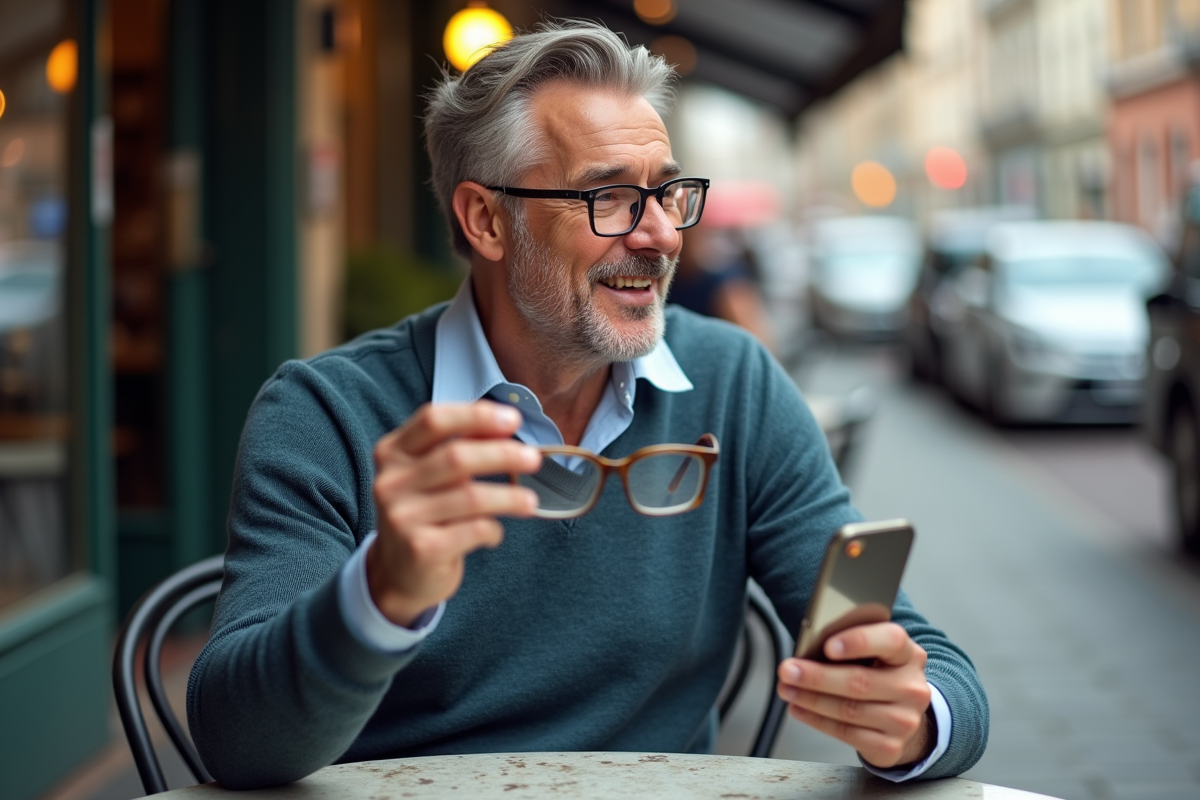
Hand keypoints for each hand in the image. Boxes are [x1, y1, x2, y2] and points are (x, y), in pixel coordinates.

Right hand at [366, 401, 541, 626]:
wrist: (398, 575)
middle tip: (534, 460)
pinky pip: (474, 529)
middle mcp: (391, 481)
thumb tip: (506, 424)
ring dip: (509, 497)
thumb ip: (459, 447)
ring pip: (471, 496)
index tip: (513, 420)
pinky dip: (493, 530)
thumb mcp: (430, 475)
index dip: (476, 416)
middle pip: (456, 456)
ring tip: (531, 502)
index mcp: (393, 452)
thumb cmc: (425, 514)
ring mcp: (403, 516)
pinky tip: (493, 533)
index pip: (434, 420)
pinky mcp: (421, 548)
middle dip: (503, 454)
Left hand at [775, 622, 932, 768]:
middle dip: (817, 676)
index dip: (858, 642)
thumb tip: (810, 649)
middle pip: (860, 681)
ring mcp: (904, 721)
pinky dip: (817, 720)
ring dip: (810, 699)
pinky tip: (800, 709)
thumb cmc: (880, 677)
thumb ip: (851, 645)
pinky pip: (846, 733)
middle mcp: (911, 689)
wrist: (903, 717)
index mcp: (908, 656)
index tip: (827, 646)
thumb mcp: (876, 654)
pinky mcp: (890, 747)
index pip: (891, 641)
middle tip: (788, 670)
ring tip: (788, 689)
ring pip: (849, 710)